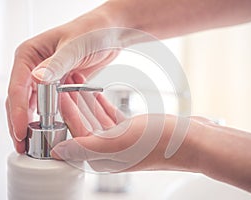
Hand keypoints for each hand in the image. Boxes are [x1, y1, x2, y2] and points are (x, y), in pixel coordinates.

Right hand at [5, 8, 120, 152]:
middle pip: (21, 99)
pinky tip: (49, 127)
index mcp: (30, 54)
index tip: (20, 131)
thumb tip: (36, 79)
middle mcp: (35, 66)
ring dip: (33, 122)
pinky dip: (50, 115)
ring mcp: (47, 76)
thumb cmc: (92, 31)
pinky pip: (51, 102)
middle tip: (22, 144)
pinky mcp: (60, 83)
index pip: (17, 86)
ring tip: (33, 142)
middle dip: (20, 122)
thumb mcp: (74, 46)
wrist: (111, 32)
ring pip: (34, 103)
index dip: (17, 111)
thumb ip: (56, 63)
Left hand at [51, 73, 203, 172]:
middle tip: (67, 84)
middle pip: (85, 124)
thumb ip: (86, 147)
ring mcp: (121, 140)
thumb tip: (58, 151)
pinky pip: (111, 117)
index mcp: (103, 157)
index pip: (77, 132)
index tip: (59, 94)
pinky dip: (103, 105)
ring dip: (87, 102)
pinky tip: (96, 95)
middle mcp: (110, 151)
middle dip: (75, 104)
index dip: (67, 112)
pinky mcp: (131, 131)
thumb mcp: (120, 141)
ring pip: (97, 119)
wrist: (192, 140)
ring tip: (78, 84)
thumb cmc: (161, 141)